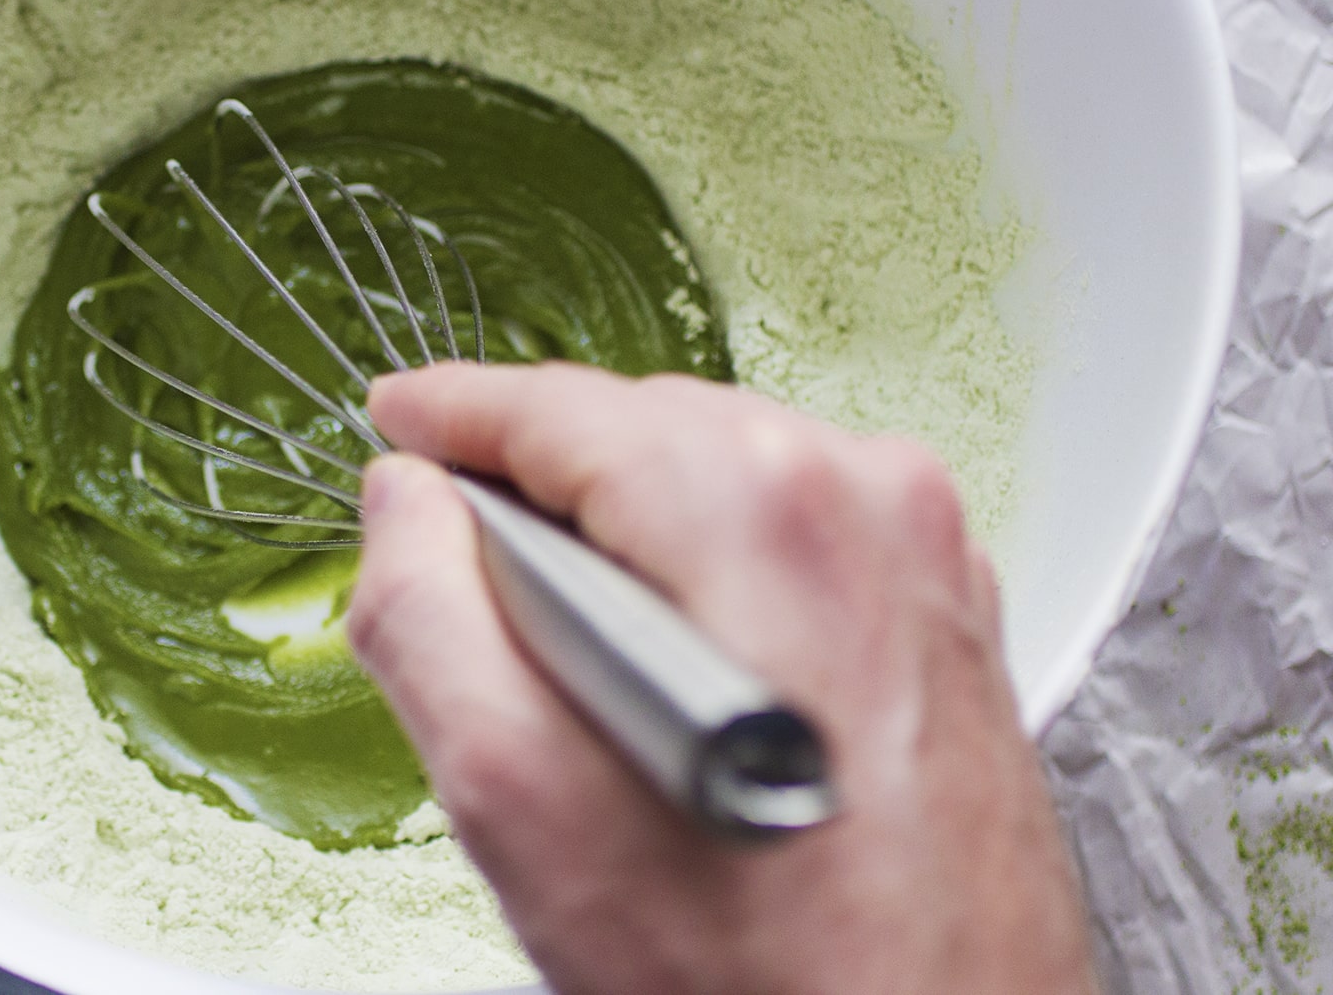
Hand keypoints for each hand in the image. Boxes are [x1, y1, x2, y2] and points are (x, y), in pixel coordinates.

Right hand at [347, 363, 1097, 994]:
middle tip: (480, 597)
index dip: (453, 413)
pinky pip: (790, 528)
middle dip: (543, 492)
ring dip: (629, 536)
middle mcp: (863, 500)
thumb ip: (425, 615)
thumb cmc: (763, 975)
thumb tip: (404, 507)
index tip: (399, 420)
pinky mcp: (946, 605)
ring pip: (715, 471)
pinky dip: (714, 567)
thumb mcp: (517, 797)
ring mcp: (920, 550)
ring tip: (593, 673)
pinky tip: (685, 681)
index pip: (557, 407)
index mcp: (755, 513)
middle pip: (638, 430)